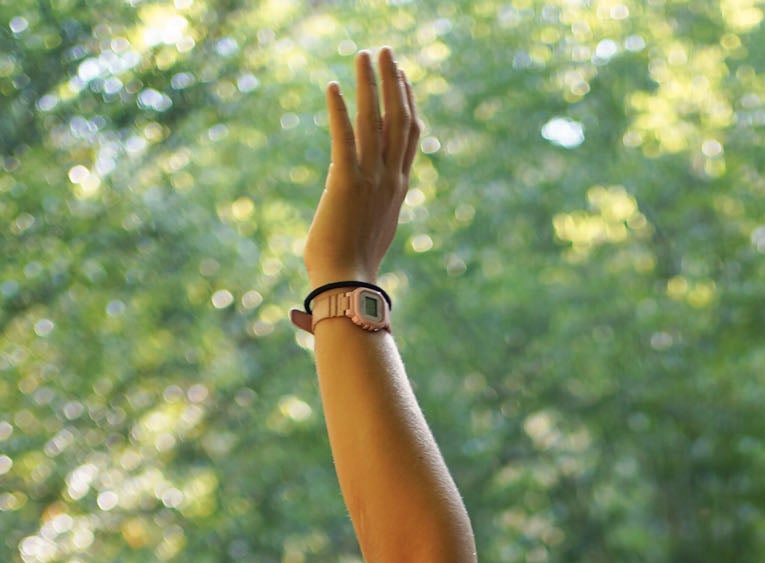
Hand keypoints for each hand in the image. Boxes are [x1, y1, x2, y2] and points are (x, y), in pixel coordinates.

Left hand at [301, 47, 421, 288]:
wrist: (347, 284)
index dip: (408, 103)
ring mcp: (371, 181)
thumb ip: (367, 209)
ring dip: (370, 85)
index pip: (409, 137)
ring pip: (376, 121)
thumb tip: (356, 197)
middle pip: (399, 120)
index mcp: (397, 190)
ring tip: (364, 56)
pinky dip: (339, 110)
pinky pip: (344, 138)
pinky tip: (333, 87)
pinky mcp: (345, 183)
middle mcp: (390, 181)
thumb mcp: (368, 231)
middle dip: (394, 82)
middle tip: (386, 52)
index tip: (403, 77)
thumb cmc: (351, 267)